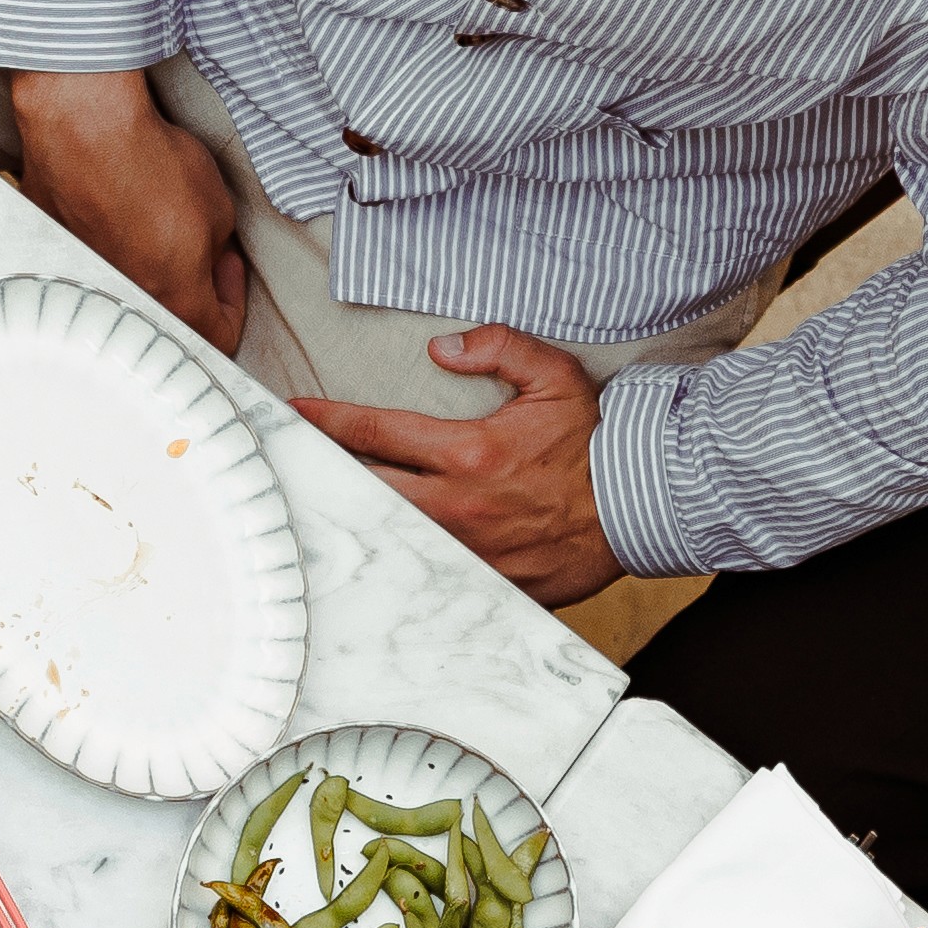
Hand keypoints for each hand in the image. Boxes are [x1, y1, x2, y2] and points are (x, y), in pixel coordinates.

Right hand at [9, 68, 250, 354]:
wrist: (86, 130)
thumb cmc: (153, 164)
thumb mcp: (219, 208)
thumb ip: (216, 249)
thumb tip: (206, 258)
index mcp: (177, 303)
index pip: (219, 335)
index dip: (233, 300)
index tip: (227, 265)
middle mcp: (129, 305)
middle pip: (167, 318)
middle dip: (187, 286)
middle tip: (193, 248)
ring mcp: (87, 284)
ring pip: (127, 293)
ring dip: (145, 267)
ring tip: (148, 226)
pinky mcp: (55, 257)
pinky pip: (89, 268)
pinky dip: (105, 248)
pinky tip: (111, 214)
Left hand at [292, 325, 616, 600]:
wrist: (639, 508)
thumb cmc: (595, 443)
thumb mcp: (555, 378)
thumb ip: (500, 348)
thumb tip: (443, 346)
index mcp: (468, 453)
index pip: (377, 433)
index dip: (327, 421)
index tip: (293, 412)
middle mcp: (457, 506)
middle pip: (363, 490)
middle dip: (320, 472)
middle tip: (287, 461)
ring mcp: (467, 550)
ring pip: (387, 535)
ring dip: (352, 519)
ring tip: (315, 505)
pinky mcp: (485, 581)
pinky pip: (426, 573)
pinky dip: (398, 562)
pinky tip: (373, 556)